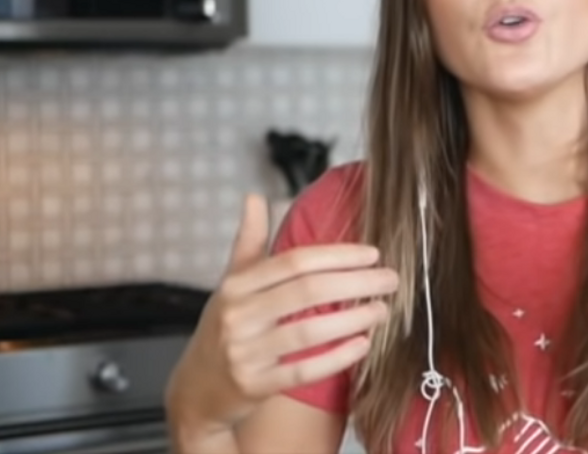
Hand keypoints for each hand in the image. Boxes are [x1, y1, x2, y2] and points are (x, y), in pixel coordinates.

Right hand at [165, 195, 398, 437]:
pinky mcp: (255, 385)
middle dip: (355, 283)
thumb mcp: (230, 283)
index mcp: (237, 285)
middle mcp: (238, 316)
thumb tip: (254, 197)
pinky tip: (363, 345)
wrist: (196, 389)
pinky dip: (336, 358)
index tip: (372, 254)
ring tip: (382, 310)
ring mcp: (245, 353)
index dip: (338, 255)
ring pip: (308, 331)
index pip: (295, 262)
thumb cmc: (224, 328)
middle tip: (391, 279)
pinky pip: (304, 370)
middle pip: (307, 292)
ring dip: (353, 319)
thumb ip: (249, 241)